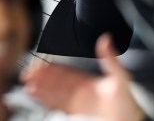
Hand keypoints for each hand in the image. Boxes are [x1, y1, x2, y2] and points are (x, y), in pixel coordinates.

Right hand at [21, 34, 144, 120]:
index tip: (39, 64)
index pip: (64, 71)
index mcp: (87, 80)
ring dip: (39, 87)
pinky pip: (55, 104)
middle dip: (40, 76)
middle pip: (54, 81)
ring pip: (52, 92)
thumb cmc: (127, 105)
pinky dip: (43, 98)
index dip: (51, 68)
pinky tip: (34, 94)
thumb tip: (106, 39)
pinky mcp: (73, 112)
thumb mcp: (120, 78)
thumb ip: (110, 59)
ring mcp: (75, 102)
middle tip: (27, 73)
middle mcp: (79, 91)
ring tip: (26, 83)